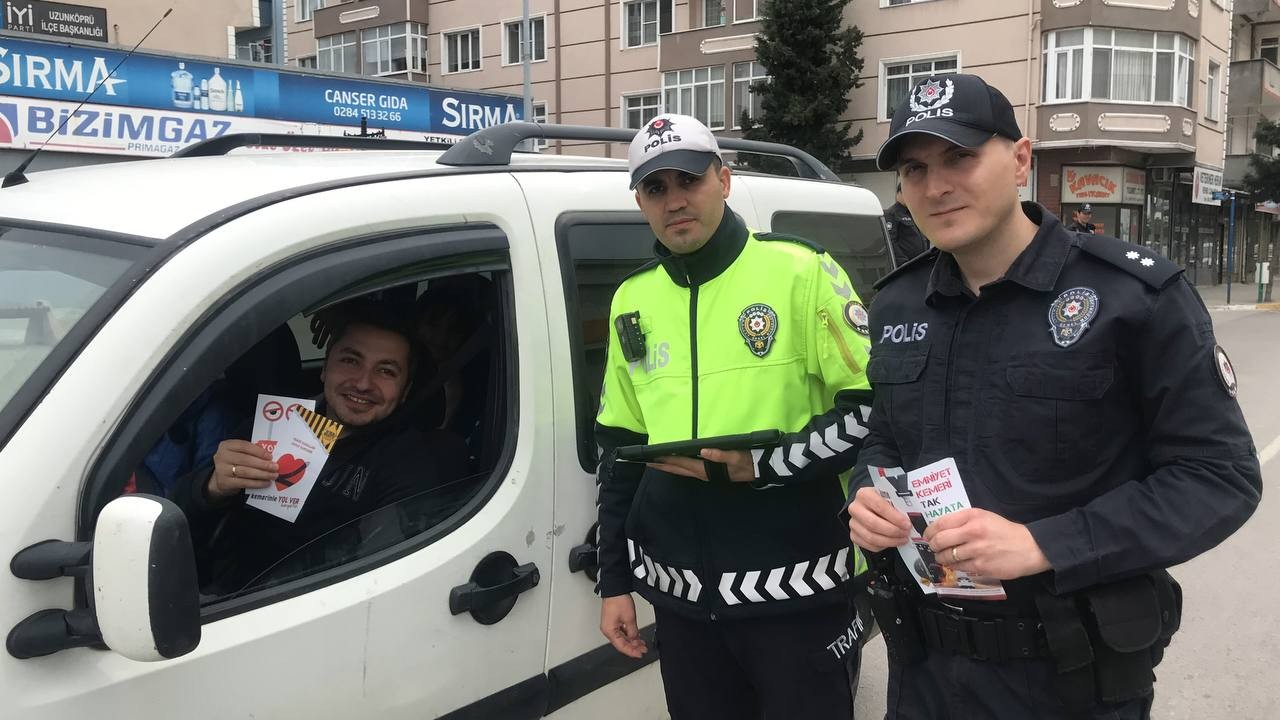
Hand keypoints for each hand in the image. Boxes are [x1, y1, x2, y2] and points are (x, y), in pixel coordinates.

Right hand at [207, 439, 277, 500]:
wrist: (220, 479)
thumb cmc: (234, 463)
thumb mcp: (238, 453)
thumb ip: (250, 452)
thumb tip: (270, 458)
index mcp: (226, 446)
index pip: (244, 446)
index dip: (258, 451)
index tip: (270, 456)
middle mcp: (222, 456)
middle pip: (246, 459)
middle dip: (263, 464)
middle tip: (275, 467)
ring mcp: (222, 470)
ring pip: (246, 472)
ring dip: (262, 474)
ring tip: (273, 475)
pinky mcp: (225, 482)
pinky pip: (244, 482)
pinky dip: (257, 483)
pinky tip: (266, 483)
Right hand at [600, 594, 647, 657]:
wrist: (615, 588)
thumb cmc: (618, 600)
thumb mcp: (630, 618)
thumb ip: (633, 632)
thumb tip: (635, 639)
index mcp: (609, 631)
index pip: (621, 646)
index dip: (631, 651)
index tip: (640, 654)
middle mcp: (608, 630)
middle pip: (621, 643)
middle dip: (633, 647)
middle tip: (643, 649)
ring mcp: (610, 625)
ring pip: (622, 638)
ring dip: (632, 641)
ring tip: (641, 643)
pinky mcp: (612, 621)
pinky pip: (621, 632)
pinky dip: (629, 635)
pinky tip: (636, 636)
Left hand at [646, 449, 754, 481]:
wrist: (758, 469)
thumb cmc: (746, 461)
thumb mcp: (736, 457)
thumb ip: (721, 455)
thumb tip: (705, 451)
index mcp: (705, 469)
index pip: (682, 463)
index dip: (667, 460)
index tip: (653, 457)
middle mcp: (702, 473)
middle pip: (678, 469)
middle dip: (662, 465)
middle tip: (647, 462)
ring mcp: (704, 473)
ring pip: (682, 471)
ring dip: (669, 467)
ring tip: (656, 462)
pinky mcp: (708, 472)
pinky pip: (688, 469)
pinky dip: (679, 466)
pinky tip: (675, 463)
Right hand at [847, 486, 910, 551]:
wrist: (869, 506)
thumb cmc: (883, 501)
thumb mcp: (889, 497)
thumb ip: (898, 504)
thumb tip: (913, 517)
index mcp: (864, 494)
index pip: (879, 506)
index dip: (894, 517)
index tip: (907, 524)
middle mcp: (855, 508)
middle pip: (873, 524)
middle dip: (893, 531)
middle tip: (906, 533)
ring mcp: (853, 523)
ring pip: (871, 537)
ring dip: (890, 541)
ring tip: (902, 539)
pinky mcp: (854, 535)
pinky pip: (869, 545)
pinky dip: (883, 546)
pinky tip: (893, 542)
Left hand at [923, 508, 1050, 580]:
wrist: (1030, 548)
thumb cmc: (1005, 531)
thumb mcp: (985, 517)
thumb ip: (963, 520)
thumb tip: (940, 529)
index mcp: (973, 516)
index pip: (941, 523)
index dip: (929, 531)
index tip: (927, 535)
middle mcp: (973, 532)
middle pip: (940, 540)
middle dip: (932, 545)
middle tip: (933, 547)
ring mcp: (977, 550)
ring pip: (947, 556)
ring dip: (941, 557)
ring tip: (943, 556)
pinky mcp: (981, 566)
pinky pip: (958, 567)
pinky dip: (953, 566)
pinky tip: (956, 563)